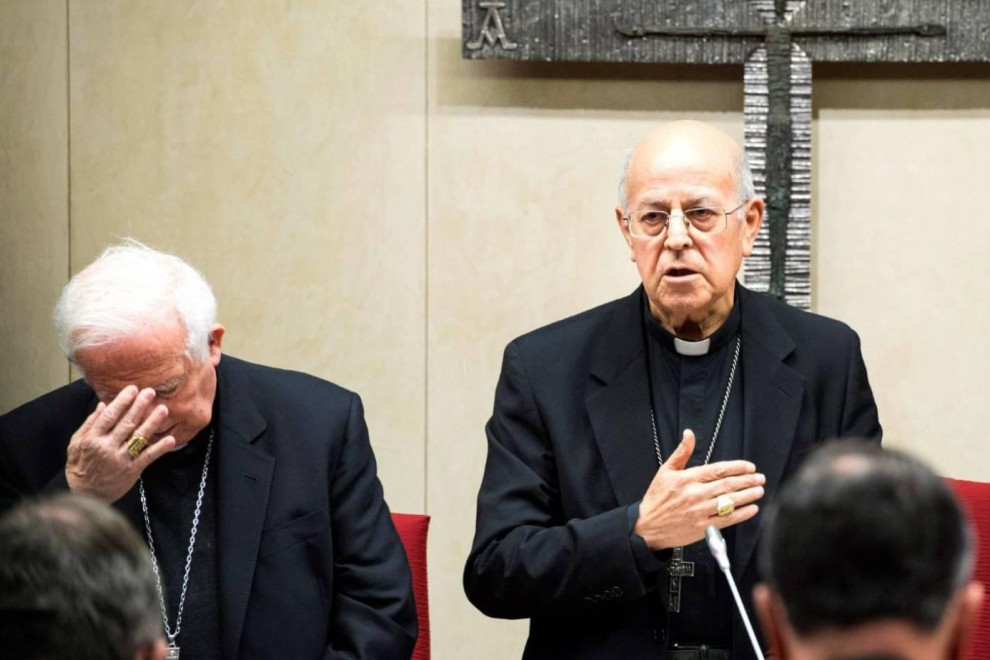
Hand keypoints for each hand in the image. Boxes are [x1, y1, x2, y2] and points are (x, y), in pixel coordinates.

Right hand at [65, 385, 175, 502]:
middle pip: (126, 424)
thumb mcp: (75, 444)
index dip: (121, 402)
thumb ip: (89, 424)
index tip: (132, 389)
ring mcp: (121, 459)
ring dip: (152, 423)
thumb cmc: (80, 467)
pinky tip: (171, 439)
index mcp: (93, 439)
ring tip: (163, 410)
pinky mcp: (132, 470)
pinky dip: (160, 448)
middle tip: (150, 392)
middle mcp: (107, 448)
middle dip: (139, 406)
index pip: (109, 416)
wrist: (85, 495)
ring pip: (139, 438)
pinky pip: (148, 457)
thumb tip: (102, 405)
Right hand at [633, 429, 764, 549]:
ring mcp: (700, 512)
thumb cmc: (657, 498)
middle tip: (760, 478)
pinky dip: (741, 514)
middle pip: (727, 485)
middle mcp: (695, 494)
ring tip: (759, 491)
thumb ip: (681, 452)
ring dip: (747, 496)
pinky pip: (726, 520)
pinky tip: (752, 509)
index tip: (750, 467)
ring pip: (729, 502)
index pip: (718, 470)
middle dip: (747, 481)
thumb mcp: (665, 471)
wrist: (647, 527)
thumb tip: (689, 434)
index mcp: (687, 479)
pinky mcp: (702, 528)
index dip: (737, 467)